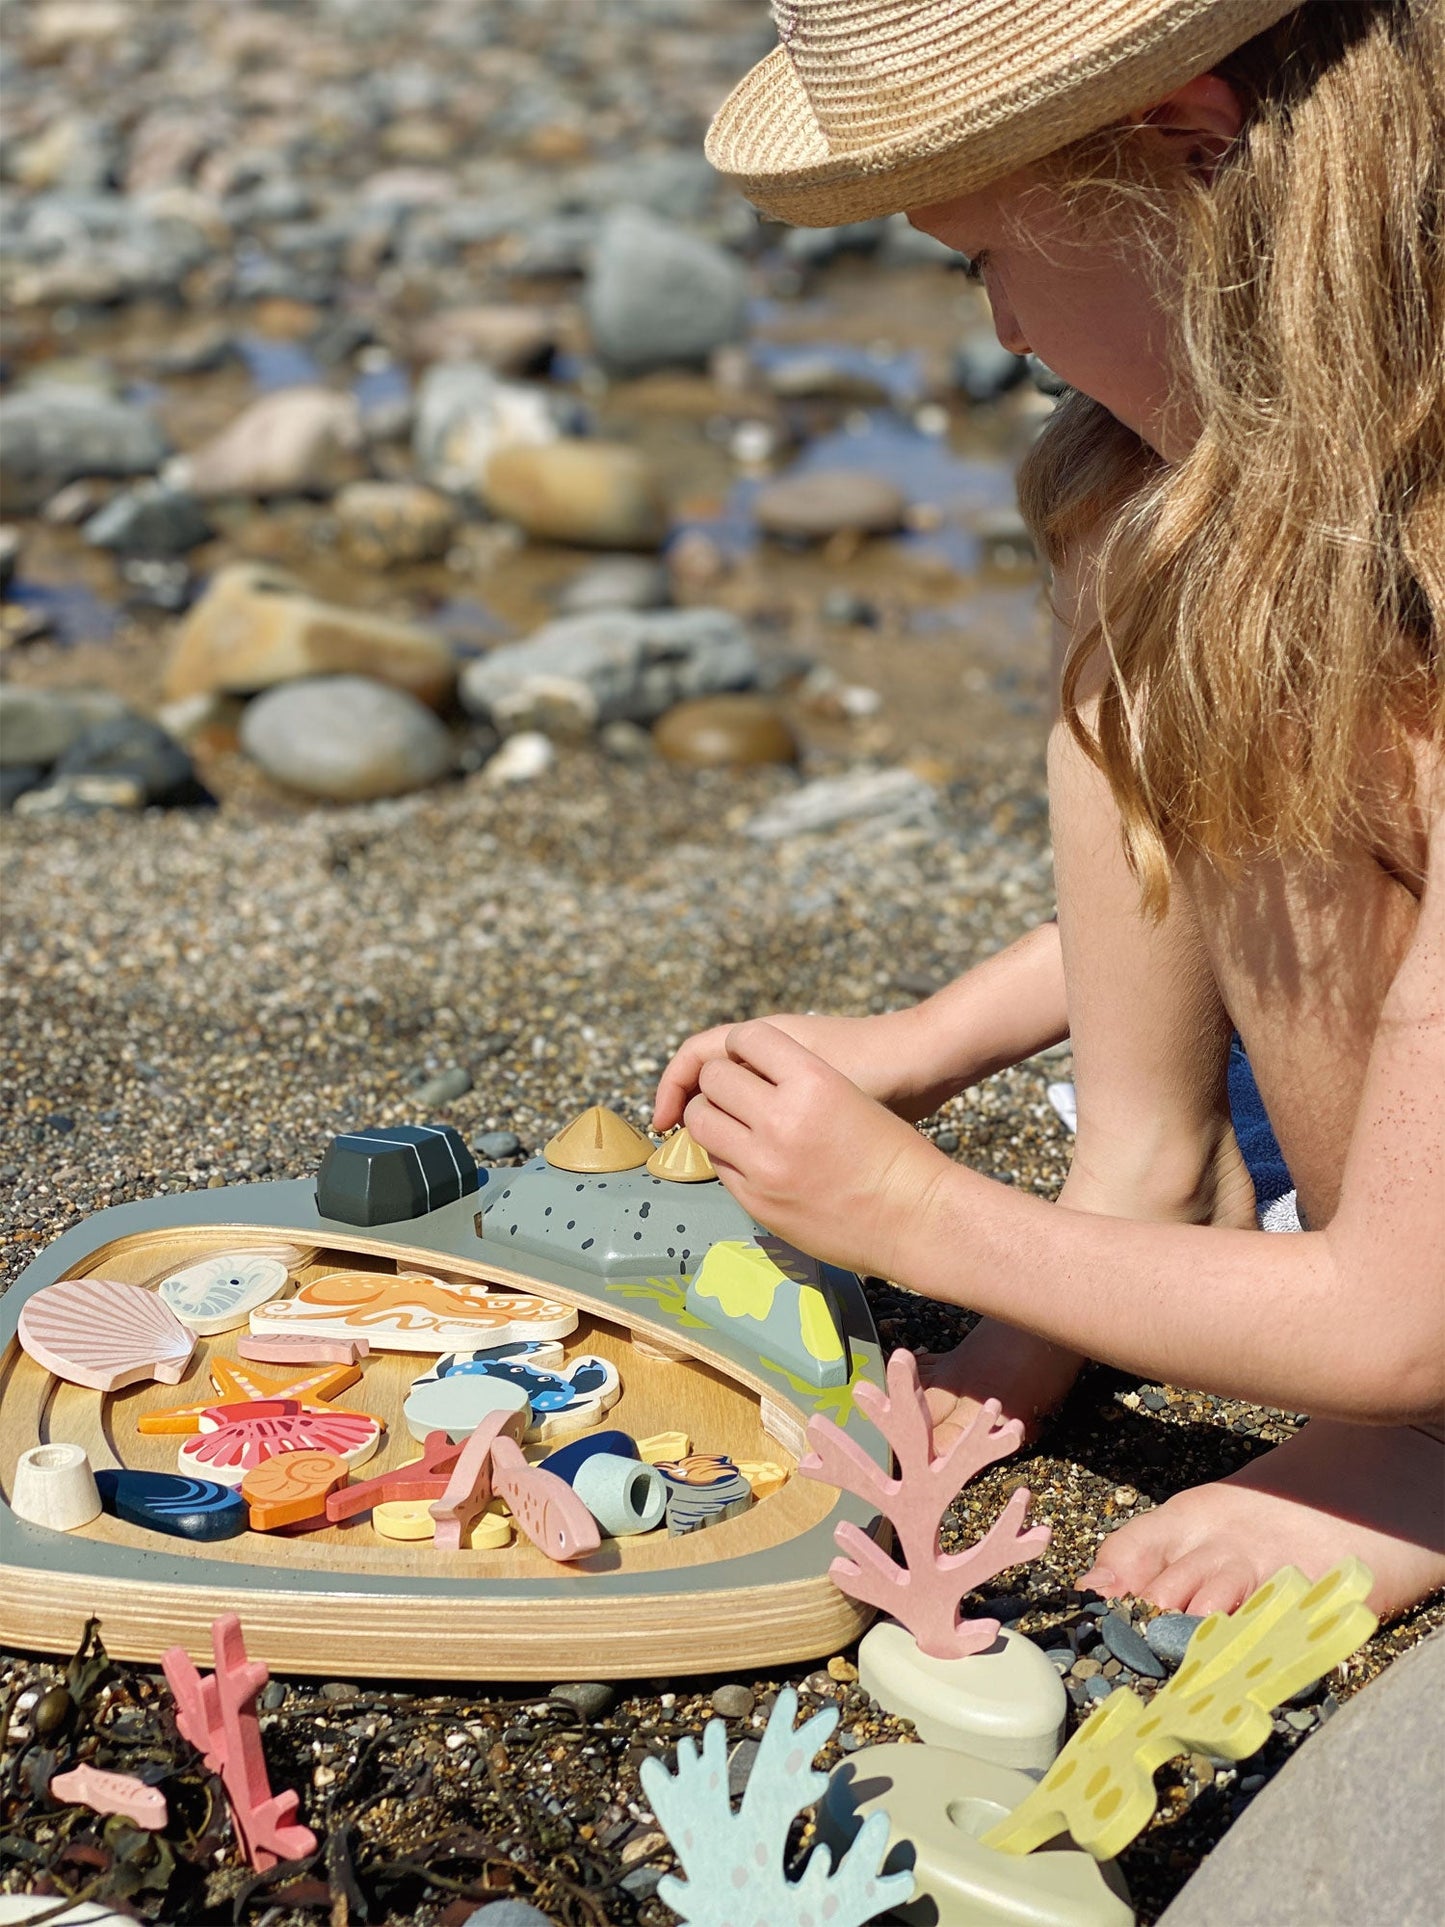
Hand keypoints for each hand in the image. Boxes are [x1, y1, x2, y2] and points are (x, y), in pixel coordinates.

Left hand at [682, 1020, 951, 1279]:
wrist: (917, 1217)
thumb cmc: (895, 1154)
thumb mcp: (849, 1096)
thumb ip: (798, 1081)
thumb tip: (754, 1077)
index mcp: (812, 1079)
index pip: (746, 1038)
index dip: (741, 1045)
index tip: (743, 1055)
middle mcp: (782, 1117)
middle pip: (715, 1079)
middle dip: (719, 1082)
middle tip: (729, 1090)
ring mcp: (764, 1162)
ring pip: (703, 1122)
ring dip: (711, 1116)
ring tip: (728, 1120)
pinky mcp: (757, 1199)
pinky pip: (719, 1164)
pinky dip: (726, 1154)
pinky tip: (745, 1155)